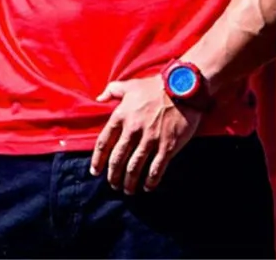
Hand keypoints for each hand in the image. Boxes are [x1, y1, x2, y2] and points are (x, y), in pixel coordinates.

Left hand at [90, 77, 201, 193]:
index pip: (104, 142)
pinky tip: (147, 187)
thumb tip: (98, 99)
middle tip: (112, 184)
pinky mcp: (167, 146)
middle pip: (118, 158)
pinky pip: (156, 169)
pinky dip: (150, 181)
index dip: (98, 159)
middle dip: (113, 175)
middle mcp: (133, 129)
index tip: (95, 171)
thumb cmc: (154, 86)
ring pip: (134, 167)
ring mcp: (150, 139)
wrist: (181, 88)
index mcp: (121, 115)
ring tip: (127, 190)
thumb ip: (111, 91)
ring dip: (129, 182)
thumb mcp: (129, 85)